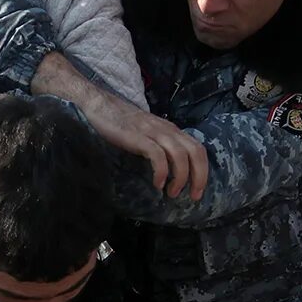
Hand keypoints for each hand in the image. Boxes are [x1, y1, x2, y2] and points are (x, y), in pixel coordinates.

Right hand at [30, 51, 206, 198]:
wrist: (99, 104)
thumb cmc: (121, 121)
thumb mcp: (147, 132)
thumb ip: (160, 144)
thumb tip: (169, 167)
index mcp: (171, 130)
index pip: (198, 149)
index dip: (203, 170)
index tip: (197, 190)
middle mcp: (167, 129)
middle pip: (195, 152)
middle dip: (198, 177)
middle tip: (192, 197)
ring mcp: (153, 132)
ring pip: (180, 155)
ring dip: (180, 178)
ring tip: (171, 193)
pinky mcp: (138, 136)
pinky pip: (158, 155)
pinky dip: (161, 172)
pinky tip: (157, 184)